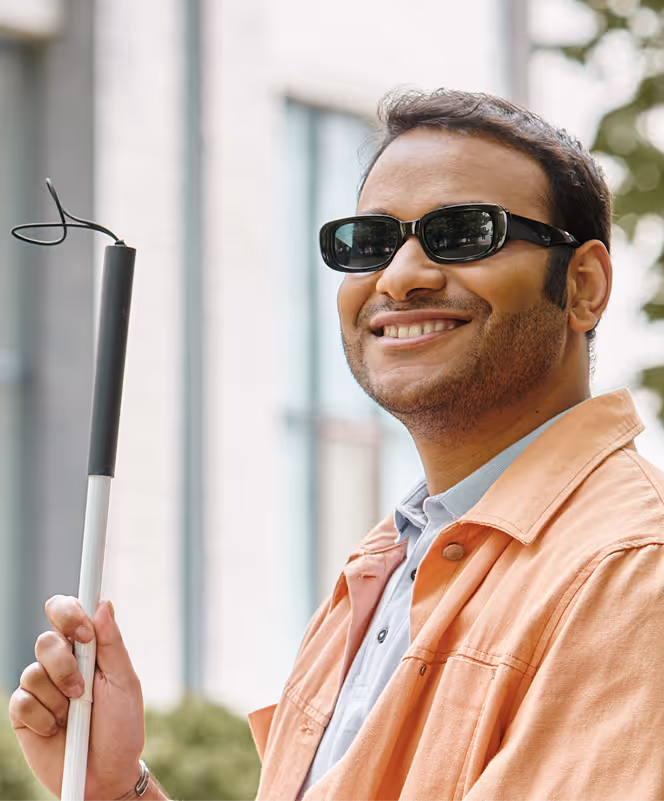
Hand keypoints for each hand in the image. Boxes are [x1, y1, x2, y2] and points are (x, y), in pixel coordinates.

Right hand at [9, 596, 144, 800]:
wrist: (106, 774)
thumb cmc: (121, 727)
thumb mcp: (124, 683)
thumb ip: (112, 644)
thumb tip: (103, 604)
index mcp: (87, 649)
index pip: (67, 612)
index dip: (69, 613)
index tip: (84, 634)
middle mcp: (60, 663)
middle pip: (45, 640)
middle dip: (63, 665)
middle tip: (81, 689)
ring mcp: (40, 688)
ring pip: (33, 672)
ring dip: (58, 698)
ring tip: (74, 716)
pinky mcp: (23, 713)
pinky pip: (21, 702)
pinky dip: (43, 717)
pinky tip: (56, 730)